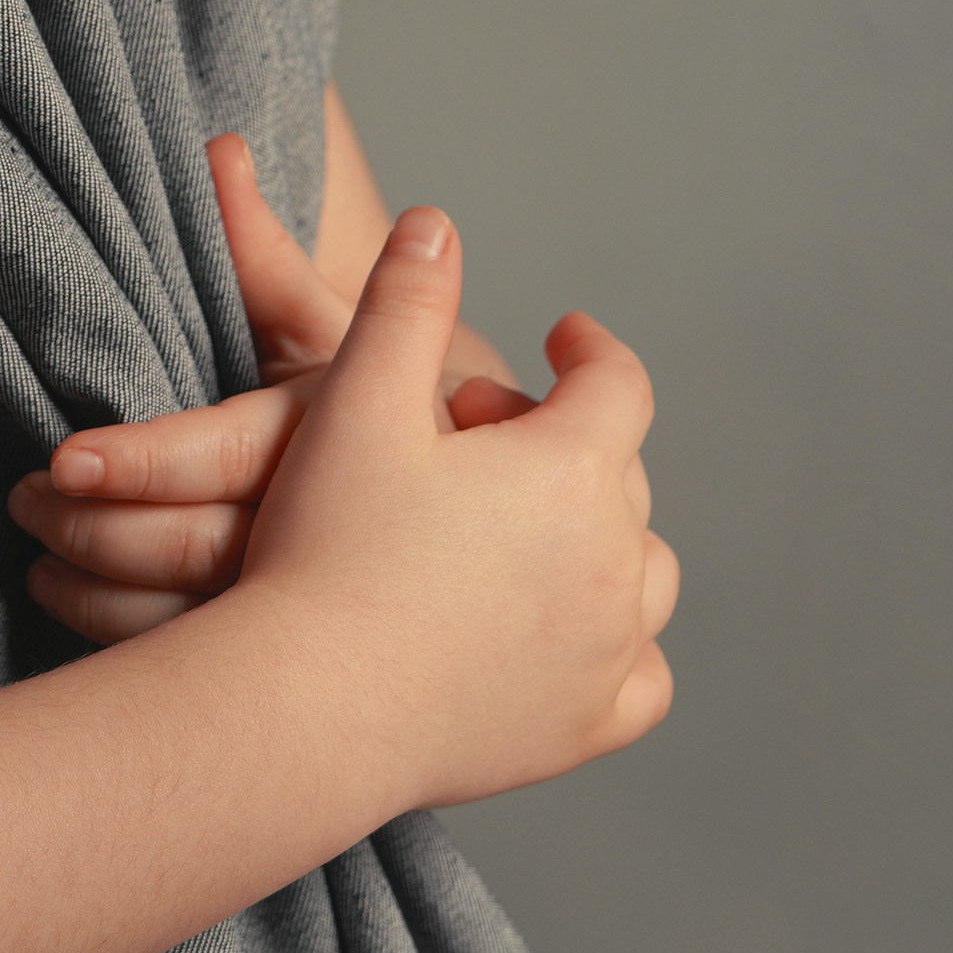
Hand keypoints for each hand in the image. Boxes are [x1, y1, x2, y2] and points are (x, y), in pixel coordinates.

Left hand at [7, 136, 529, 643]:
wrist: (510, 523)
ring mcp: (339, 612)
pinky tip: (84, 623)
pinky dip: (141, 658)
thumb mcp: (345, 329)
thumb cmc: (409, 411)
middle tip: (23, 503)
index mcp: (354, 434)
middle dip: (97, 533)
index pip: (230, 455)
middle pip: (203, 548)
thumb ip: (265, 255)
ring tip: (34, 564)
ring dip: (102, 599)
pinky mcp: (328, 672)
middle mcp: (348, 530)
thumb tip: (217, 148)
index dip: (142, 462)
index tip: (61, 462)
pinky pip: (222, 681)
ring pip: (203, 626)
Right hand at [234, 206, 676, 811]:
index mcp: (574, 469)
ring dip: (597, 538)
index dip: (588, 349)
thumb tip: (438, 223)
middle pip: (621, 475)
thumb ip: (404, 298)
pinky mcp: (585, 728)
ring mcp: (608, 652)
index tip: (562, 335)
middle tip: (481, 438)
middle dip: (564, 441)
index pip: (617, 382)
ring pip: (643, 575)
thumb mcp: (358, 397)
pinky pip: (641, 677)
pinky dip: (617, 645)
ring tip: (527, 530)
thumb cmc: (329, 543)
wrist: (308, 705)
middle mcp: (615, 562)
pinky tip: (565, 633)